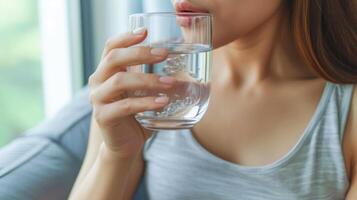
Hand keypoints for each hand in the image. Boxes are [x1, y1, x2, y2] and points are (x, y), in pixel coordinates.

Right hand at [88, 27, 174, 157]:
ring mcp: (98, 99)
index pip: (111, 47)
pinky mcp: (103, 117)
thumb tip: (185, 64)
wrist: (126, 144)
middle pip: (114, 59)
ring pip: (120, 81)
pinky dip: (146, 102)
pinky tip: (163, 102)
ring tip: (171, 83)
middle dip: (140, 53)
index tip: (146, 32)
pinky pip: (125, 106)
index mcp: (107, 71)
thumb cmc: (138, 115)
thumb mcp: (144, 92)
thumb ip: (155, 77)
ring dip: (148, 80)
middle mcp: (98, 82)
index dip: (126, 37)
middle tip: (164, 54)